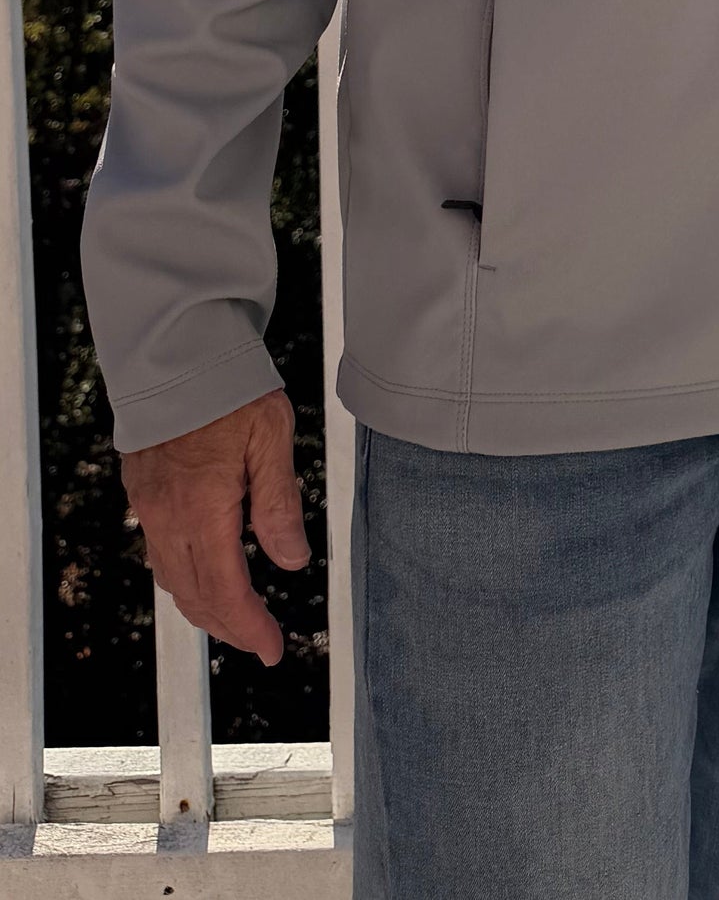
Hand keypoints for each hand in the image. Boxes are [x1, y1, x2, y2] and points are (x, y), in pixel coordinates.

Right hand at [120, 387, 310, 665]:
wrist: (177, 353)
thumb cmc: (230, 388)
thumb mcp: (272, 439)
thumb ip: (279, 504)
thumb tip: (292, 561)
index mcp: (202, 507)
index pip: (225, 588)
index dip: (249, 626)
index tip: (272, 650)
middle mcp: (167, 515)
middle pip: (195, 593)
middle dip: (229, 625)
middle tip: (261, 640)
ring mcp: (149, 505)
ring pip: (172, 577)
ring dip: (205, 605)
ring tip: (238, 617)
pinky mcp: (143, 491)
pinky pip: (160, 551)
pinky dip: (185, 576)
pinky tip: (206, 573)